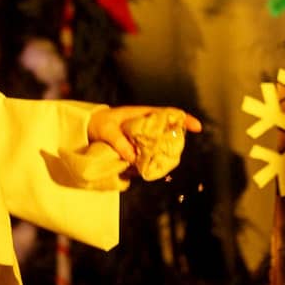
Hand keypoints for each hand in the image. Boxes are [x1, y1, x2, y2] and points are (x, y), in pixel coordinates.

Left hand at [87, 105, 201, 164]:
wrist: (87, 129)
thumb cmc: (99, 124)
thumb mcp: (107, 131)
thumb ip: (119, 142)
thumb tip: (133, 158)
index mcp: (143, 115)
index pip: (168, 114)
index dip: (184, 119)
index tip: (197, 127)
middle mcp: (146, 127)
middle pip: (168, 134)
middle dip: (171, 145)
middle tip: (166, 156)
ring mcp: (142, 140)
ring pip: (157, 150)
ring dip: (155, 159)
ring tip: (143, 166)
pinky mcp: (135, 152)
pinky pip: (144, 161)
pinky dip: (142, 167)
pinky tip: (130, 170)